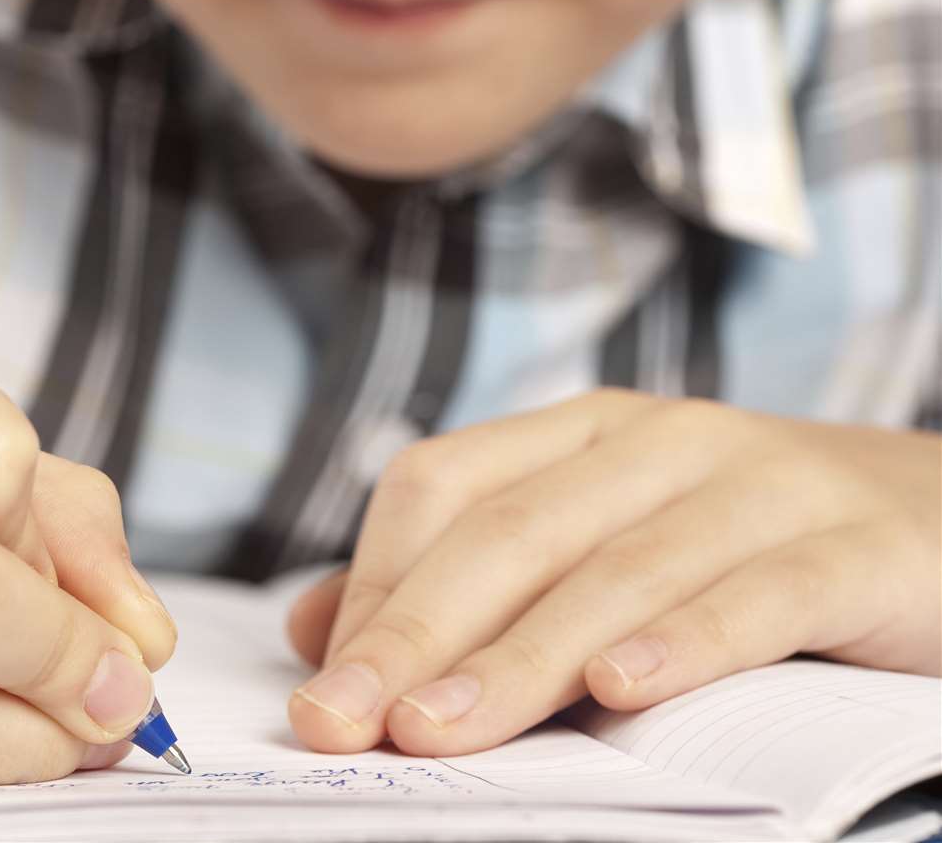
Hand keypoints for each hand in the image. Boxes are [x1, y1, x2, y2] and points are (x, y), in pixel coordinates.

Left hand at [283, 390, 939, 755]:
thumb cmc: (745, 550)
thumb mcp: (598, 550)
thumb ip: (465, 586)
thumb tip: (313, 631)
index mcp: (582, 436)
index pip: (442, 488)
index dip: (374, 585)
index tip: (323, 688)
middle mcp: (658, 442)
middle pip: (509, 531)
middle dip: (416, 629)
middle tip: (346, 719)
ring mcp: (759, 484)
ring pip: (615, 570)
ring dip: (521, 655)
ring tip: (444, 729)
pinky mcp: (852, 546)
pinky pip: (757, 594)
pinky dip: (684, 642)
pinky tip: (621, 691)